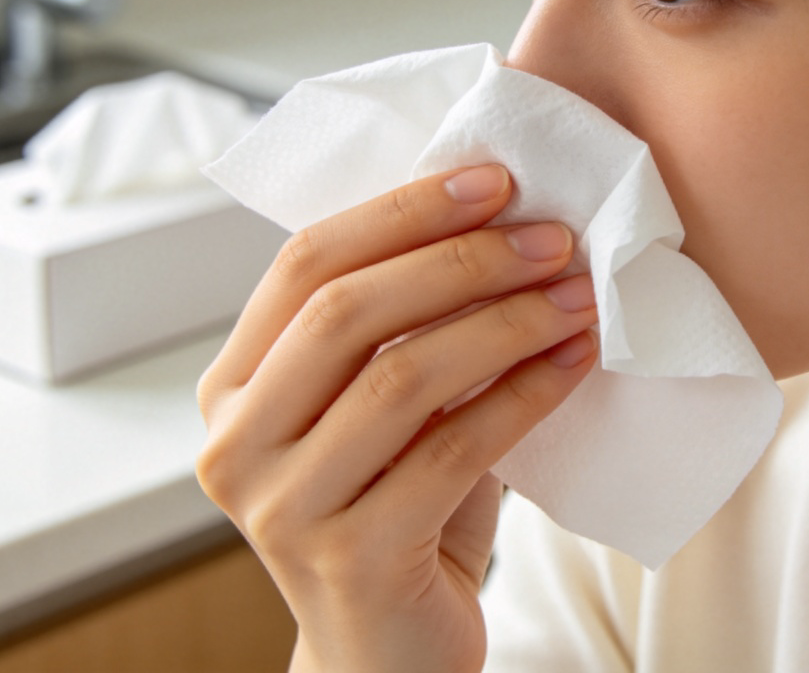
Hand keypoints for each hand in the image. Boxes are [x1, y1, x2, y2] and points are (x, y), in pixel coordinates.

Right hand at [196, 164, 597, 672]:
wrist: (390, 647)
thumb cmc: (395, 501)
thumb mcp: (379, 402)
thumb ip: (400, 322)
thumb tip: (495, 215)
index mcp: (233, 384)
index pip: (304, 265)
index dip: (400, 212)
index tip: (493, 181)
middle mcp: (235, 442)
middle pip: (345, 312)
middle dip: (460, 260)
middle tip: (550, 239)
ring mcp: (283, 506)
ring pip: (401, 376)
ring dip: (504, 322)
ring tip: (576, 294)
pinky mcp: (351, 560)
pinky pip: (453, 450)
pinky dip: (523, 394)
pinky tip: (573, 361)